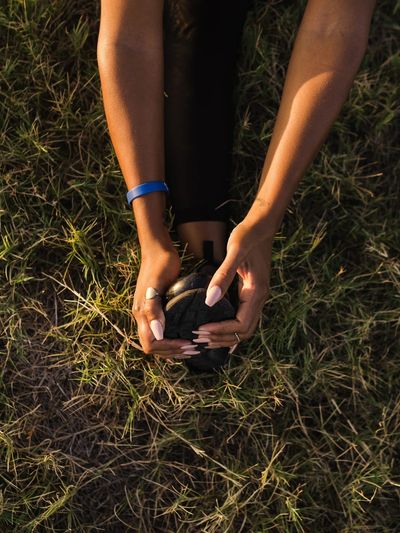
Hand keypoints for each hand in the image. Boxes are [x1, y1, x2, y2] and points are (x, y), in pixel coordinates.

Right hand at [132, 243, 194, 361]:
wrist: (158, 249)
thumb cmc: (160, 264)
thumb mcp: (157, 285)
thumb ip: (154, 309)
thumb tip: (158, 334)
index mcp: (141, 313)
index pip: (150, 344)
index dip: (169, 348)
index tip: (188, 344)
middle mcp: (141, 316)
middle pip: (153, 346)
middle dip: (172, 351)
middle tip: (194, 349)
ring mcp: (146, 313)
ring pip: (156, 341)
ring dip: (172, 347)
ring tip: (192, 346)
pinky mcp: (153, 308)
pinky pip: (159, 331)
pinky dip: (171, 338)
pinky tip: (185, 335)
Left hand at [195, 222, 271, 348]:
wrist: (261, 225)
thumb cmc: (248, 236)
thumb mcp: (234, 252)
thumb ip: (223, 276)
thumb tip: (209, 301)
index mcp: (256, 292)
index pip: (240, 324)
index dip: (220, 331)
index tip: (200, 329)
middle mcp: (259, 298)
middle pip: (243, 332)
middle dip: (221, 338)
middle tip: (198, 337)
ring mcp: (256, 296)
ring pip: (243, 327)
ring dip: (224, 335)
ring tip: (203, 336)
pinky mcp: (250, 293)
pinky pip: (241, 317)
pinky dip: (228, 327)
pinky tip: (215, 329)